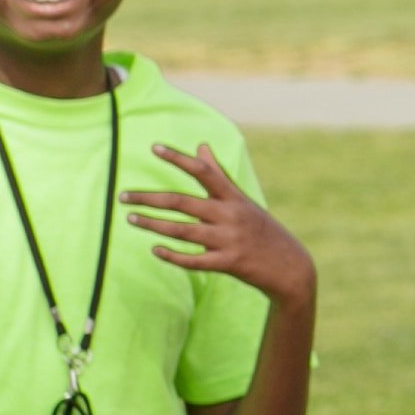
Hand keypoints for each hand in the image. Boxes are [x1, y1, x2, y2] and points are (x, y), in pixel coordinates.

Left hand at [128, 145, 313, 309]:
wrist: (291, 267)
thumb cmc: (262, 230)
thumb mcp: (243, 200)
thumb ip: (219, 174)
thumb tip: (201, 147)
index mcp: (233, 197)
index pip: (203, 171)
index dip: (178, 158)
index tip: (154, 148)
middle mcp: (229, 215)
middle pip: (182, 202)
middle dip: (149, 198)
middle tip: (123, 196)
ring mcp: (228, 240)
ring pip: (182, 230)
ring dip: (153, 225)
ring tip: (131, 218)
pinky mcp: (228, 264)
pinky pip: (193, 260)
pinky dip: (172, 255)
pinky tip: (154, 250)